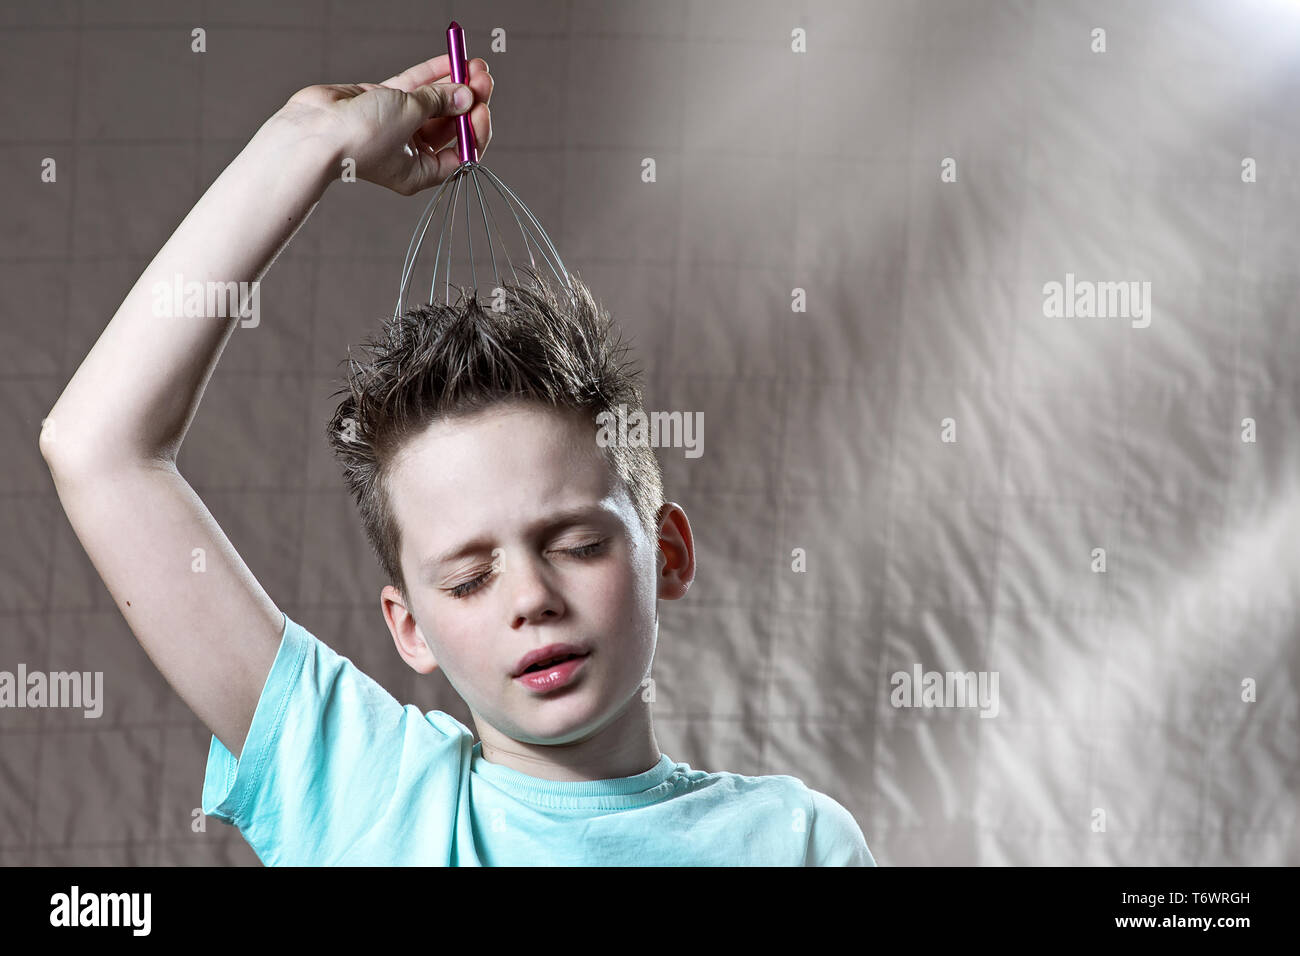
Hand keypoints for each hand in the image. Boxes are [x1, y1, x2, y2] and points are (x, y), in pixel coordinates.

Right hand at [277, 54, 493, 195]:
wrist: (314, 130)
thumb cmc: (360, 136)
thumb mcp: (410, 115)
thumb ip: (439, 101)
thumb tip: (466, 93)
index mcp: (420, 172)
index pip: (460, 153)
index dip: (474, 129)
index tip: (481, 106)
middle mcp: (409, 151)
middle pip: (449, 125)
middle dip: (468, 99)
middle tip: (483, 77)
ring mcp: (394, 125)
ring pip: (432, 103)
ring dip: (452, 83)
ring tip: (472, 63)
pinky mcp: (380, 103)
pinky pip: (412, 88)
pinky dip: (430, 74)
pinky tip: (449, 59)